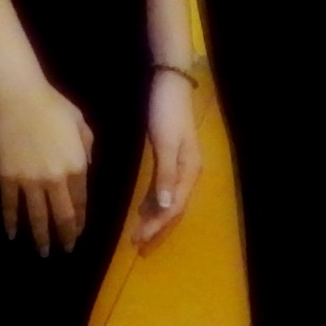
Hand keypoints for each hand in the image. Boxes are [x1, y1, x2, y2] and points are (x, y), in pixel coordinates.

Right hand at [0, 68, 94, 255]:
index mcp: (76, 166)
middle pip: (62, 216)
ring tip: (42, 252)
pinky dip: (11, 222)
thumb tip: (84, 169)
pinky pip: (10, 205)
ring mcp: (29, 181)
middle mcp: (55, 179)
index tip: (79, 233)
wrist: (18, 95)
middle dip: (64, 236)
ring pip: (36, 217)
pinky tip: (12, 234)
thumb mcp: (81, 124)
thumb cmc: (53, 104)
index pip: (81, 202)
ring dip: (40, 237)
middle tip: (65, 250)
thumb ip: (86, 149)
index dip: (80, 221)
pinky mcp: (7, 177)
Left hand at [136, 67, 201, 246]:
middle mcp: (188, 172)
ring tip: (138, 232)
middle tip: (136, 242)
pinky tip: (142, 208)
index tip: (138, 240)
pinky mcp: (170, 157)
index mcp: (189, 171)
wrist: (168, 82)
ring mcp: (180, 165)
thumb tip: (165, 207)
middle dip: (156, 226)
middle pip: (173, 207)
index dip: (157, 226)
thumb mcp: (166, 144)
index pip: (174, 208)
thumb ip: (165, 175)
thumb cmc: (167, 112)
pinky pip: (163, 188)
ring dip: (154, 216)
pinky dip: (152, 201)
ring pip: (168, 199)